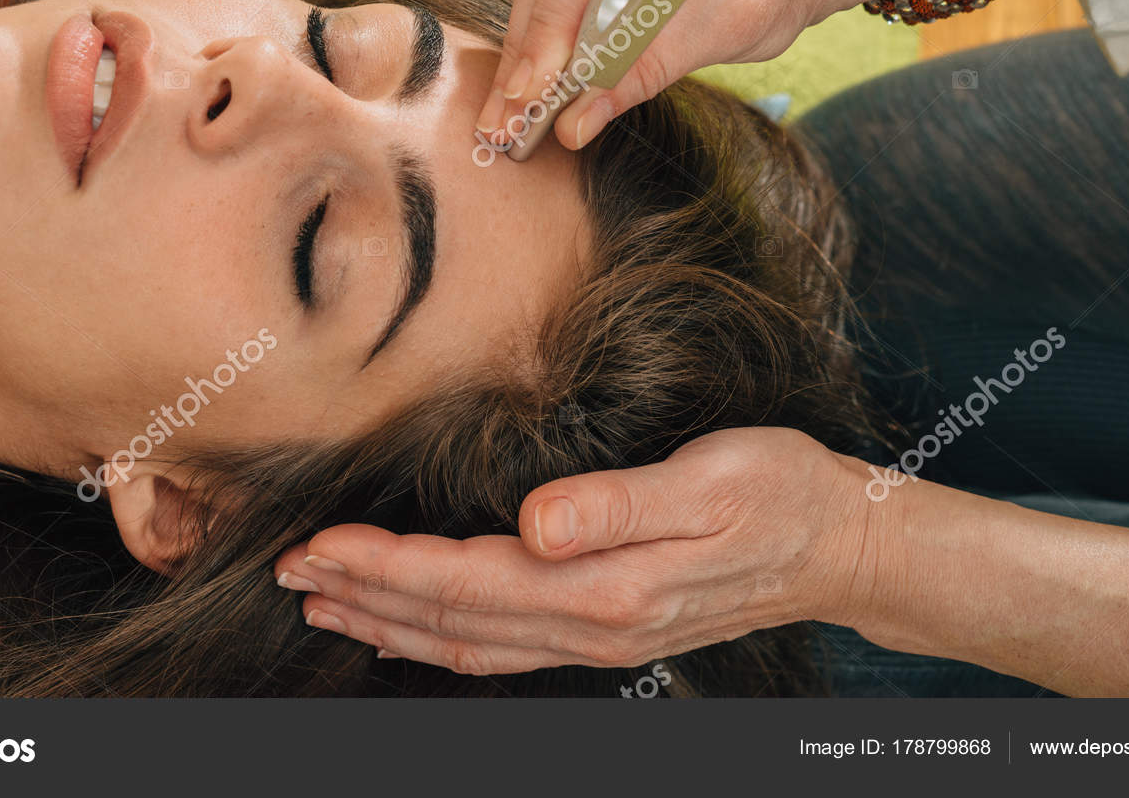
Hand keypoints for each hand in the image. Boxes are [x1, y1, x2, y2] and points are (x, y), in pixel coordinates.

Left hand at [272, 427, 874, 674]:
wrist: (841, 543)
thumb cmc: (779, 492)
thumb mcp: (712, 480)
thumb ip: (619, 504)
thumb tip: (536, 522)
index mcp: (607, 586)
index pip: (469, 580)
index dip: (387, 564)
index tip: (320, 542)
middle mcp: (593, 625)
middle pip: (451, 618)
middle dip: (363, 593)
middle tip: (288, 571)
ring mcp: (598, 637)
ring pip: (468, 642)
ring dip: (387, 621)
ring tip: (322, 603)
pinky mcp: (606, 628)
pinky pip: (503, 648)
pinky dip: (440, 640)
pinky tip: (406, 630)